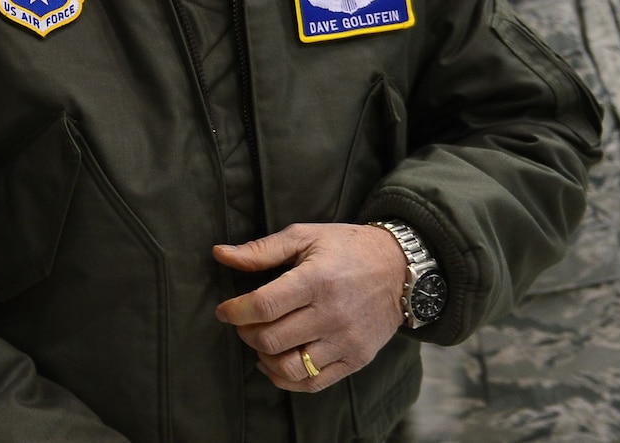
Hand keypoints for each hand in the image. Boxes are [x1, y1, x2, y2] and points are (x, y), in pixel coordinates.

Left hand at [212, 223, 407, 392]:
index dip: (235, 311)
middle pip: (272, 339)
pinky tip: (275, 363)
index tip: (224, 310)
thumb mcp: (304, 236)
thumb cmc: (346, 248)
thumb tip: (219, 254)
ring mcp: (346, 341)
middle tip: (243, 323)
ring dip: (264, 358)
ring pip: (290, 367)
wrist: (400, 269)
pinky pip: (313, 383)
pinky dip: (286, 379)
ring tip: (260, 341)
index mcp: (316, 280)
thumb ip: (260, 250)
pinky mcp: (357, 359)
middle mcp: (332, 315)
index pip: (264, 306)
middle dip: (246, 333)